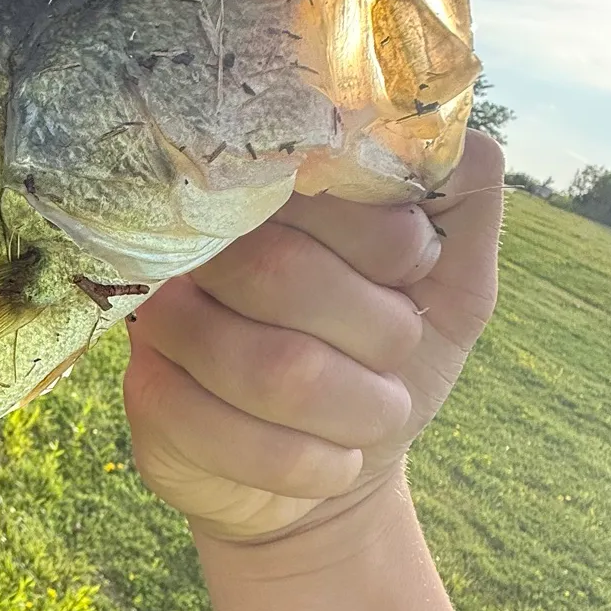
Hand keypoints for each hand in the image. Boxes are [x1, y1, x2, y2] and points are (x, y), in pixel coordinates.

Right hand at [123, 131, 504, 542]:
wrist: (328, 471)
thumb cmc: (383, 360)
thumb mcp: (449, 281)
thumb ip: (462, 202)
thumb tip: (457, 139)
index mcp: (265, 198)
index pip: (310, 182)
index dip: (383, 236)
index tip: (414, 266)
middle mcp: (197, 247)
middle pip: (280, 272)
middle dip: (377, 333)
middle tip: (397, 357)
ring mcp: (161, 323)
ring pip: (271, 368)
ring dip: (357, 409)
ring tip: (376, 416)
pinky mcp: (148, 401)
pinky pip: (237, 438)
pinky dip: (313, 464)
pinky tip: (329, 461)